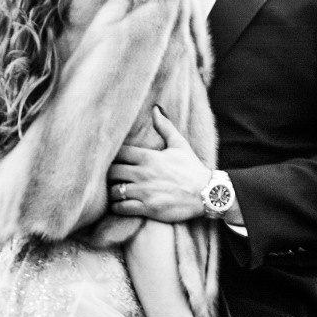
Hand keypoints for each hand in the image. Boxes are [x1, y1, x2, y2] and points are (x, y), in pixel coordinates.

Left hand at [109, 107, 211, 222]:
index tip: (114, 161)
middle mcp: (144, 173)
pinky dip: (117, 207)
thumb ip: (165, 127)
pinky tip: (120, 204)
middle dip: (109, 175)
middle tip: (112, 178)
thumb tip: (155, 108)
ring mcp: (144, 192)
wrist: (206, 193)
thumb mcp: (179, 144)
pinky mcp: (147, 208)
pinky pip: (121, 208)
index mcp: (149, 157)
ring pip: (114, 191)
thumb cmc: (191, 168)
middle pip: (112, 172)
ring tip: (116, 191)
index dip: (113, 157)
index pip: (119, 153)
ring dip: (112, 192)